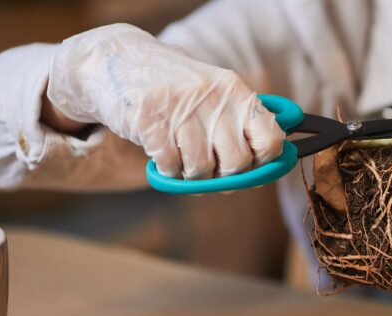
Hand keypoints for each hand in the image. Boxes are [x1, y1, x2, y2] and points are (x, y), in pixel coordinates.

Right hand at [44, 24, 284, 179]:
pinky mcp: (150, 118)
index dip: (263, 162)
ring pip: (202, 168)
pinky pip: (171, 166)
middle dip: (223, 176)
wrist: (119, 63)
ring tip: (182, 158)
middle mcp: (213, 98)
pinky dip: (167, 169)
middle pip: (238, 162)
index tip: (249, 165)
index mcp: (236, 92)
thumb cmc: (177, 92)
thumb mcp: (216, 95)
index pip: (271, 139)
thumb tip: (272, 164)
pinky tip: (162, 154)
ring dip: (191, 174)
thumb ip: (242, 125)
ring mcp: (181, 107)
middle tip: (209, 169)